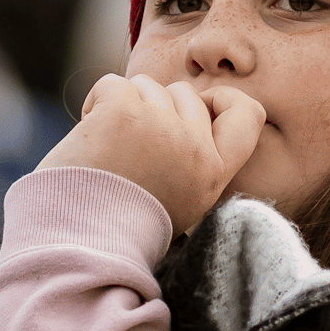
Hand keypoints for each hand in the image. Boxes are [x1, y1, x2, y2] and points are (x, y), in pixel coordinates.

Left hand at [39, 74, 265, 232]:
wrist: (81, 246)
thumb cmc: (122, 227)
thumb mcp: (180, 202)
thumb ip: (193, 162)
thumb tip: (190, 111)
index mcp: (213, 174)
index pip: (248, 113)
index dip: (223, 100)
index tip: (198, 109)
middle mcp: (194, 148)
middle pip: (185, 94)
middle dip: (158, 107)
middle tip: (133, 144)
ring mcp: (160, 126)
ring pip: (147, 85)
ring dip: (125, 106)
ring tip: (108, 147)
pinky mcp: (123, 112)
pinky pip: (112, 84)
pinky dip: (96, 102)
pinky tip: (89, 134)